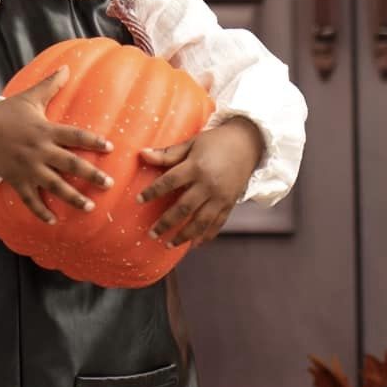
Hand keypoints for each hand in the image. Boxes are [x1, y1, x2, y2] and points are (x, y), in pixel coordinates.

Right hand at [0, 64, 112, 224]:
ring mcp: (28, 167)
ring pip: (54, 185)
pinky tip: (52, 222)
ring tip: (89, 207)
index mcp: (45, 130)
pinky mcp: (16, 179)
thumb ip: (50, 84)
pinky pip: (30, 199)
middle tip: (109, 184)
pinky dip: (40, 211)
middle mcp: (39, 150)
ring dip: (72, 198)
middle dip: (91, 175)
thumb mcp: (28, 97)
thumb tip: (66, 66)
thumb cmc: (4, 112)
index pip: (75, 136)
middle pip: (70, 164)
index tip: (110, 148)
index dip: (93, 142)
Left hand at [136, 117, 264, 248]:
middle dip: (166, 223)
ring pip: (201, 221)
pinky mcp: (230, 203)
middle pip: (184, 208)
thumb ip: (168, 153)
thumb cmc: (216, 141)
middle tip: (151, 233)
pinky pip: (218, 224)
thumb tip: (142, 154)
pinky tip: (194, 245)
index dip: (152, 192)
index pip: (169, 182)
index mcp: (196, 166)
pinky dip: (206, 236)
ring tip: (169, 245)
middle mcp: (209, 184)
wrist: (248, 143)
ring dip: (184, 235)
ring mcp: (221, 196)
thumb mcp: (191, 143)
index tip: (138, 200)